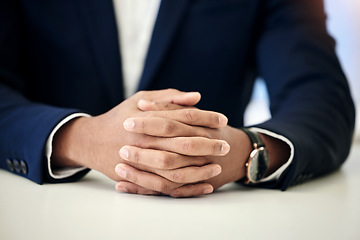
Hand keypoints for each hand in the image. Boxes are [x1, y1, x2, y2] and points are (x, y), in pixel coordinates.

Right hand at [52, 89, 229, 194]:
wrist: (92, 141)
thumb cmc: (120, 117)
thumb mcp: (140, 99)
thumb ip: (168, 97)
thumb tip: (197, 97)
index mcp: (147, 118)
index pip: (183, 117)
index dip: (206, 118)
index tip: (223, 119)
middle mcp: (145, 140)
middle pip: (183, 144)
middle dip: (208, 145)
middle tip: (226, 145)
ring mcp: (140, 161)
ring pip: (176, 169)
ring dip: (200, 169)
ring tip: (217, 166)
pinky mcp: (137, 177)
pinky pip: (166, 186)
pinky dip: (187, 188)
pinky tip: (204, 185)